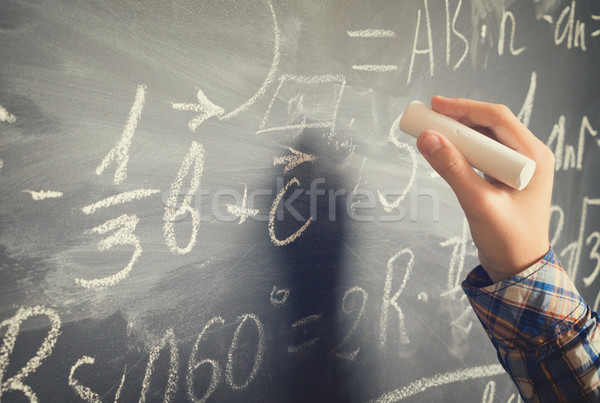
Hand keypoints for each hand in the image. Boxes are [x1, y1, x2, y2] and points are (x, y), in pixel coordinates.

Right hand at [416, 96, 554, 282]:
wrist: (519, 268)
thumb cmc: (507, 240)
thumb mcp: (478, 202)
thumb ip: (452, 168)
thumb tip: (426, 138)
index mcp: (533, 156)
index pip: (497, 118)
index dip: (464, 108)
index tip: (435, 105)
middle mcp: (529, 155)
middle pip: (491, 124)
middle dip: (458, 117)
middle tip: (427, 115)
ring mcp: (519, 165)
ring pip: (485, 137)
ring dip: (458, 132)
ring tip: (431, 129)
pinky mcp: (506, 175)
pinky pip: (483, 152)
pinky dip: (463, 148)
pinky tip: (445, 149)